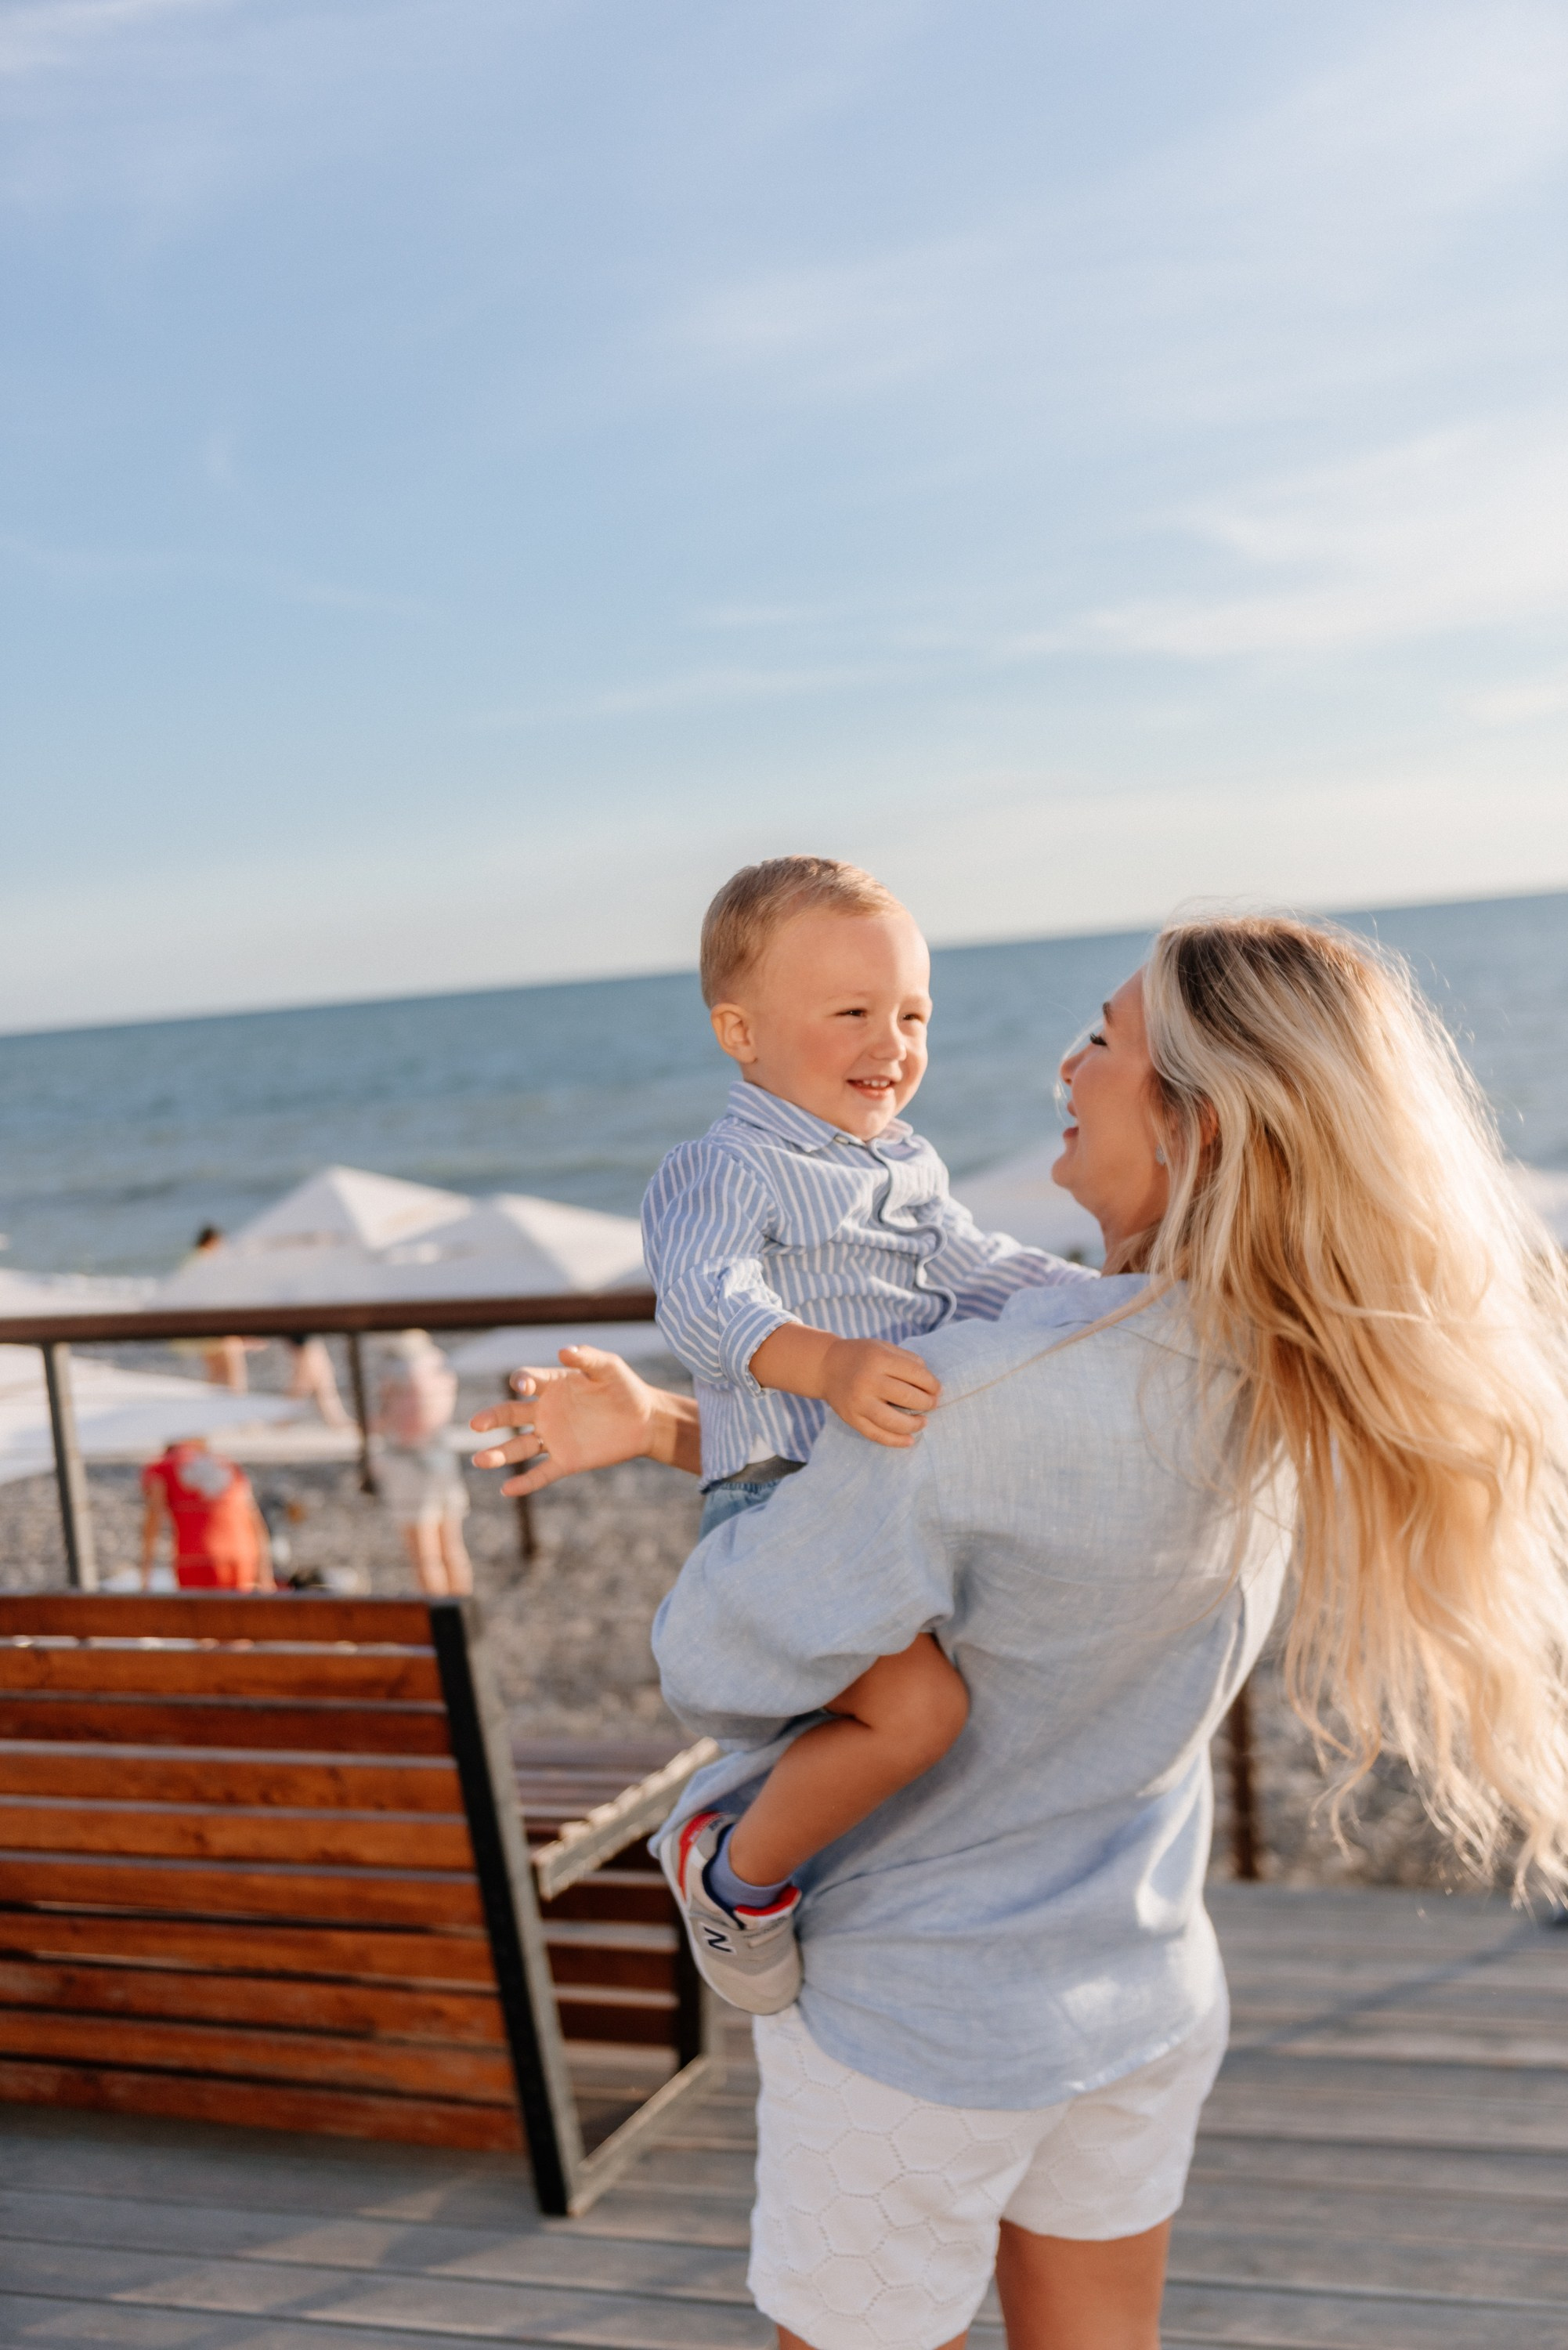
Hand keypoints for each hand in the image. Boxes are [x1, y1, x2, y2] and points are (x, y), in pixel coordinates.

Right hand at [470, 1346, 679, 1494]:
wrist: (645, 1420)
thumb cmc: (625, 1388)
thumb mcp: (609, 1367)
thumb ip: (587, 1357)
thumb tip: (563, 1350)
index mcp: (553, 1385)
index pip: (527, 1380)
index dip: (522, 1380)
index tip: (523, 1386)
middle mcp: (546, 1412)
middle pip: (511, 1414)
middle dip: (493, 1418)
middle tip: (476, 1424)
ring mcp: (554, 1438)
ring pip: (519, 1447)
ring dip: (499, 1454)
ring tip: (479, 1461)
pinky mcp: (566, 1461)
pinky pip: (541, 1473)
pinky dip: (526, 1482)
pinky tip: (507, 1490)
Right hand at [819, 1337, 939, 1447]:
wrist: (825, 1366)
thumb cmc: (862, 1356)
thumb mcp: (883, 1347)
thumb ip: (908, 1360)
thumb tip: (931, 1384)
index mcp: (878, 1359)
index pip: (915, 1374)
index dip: (932, 1384)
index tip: (937, 1389)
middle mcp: (868, 1381)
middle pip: (907, 1397)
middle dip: (927, 1402)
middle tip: (932, 1404)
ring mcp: (858, 1402)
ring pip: (893, 1421)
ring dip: (915, 1424)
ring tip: (923, 1421)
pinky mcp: (851, 1419)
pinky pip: (877, 1435)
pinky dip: (896, 1441)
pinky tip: (910, 1440)